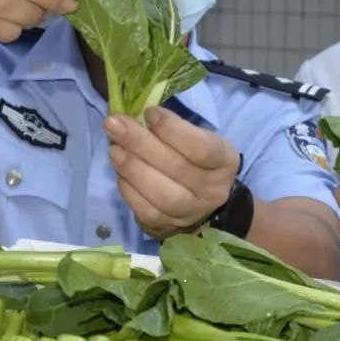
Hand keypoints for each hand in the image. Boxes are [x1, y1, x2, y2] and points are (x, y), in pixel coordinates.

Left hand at [105, 107, 239, 239]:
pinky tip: (119, 171)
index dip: (172, 130)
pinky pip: (146, 211)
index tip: (149, 113)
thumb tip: (133, 113)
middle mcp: (213, 190)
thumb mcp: (195, 136)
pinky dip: (129, 189)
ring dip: (133, 169)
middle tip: (115, 124)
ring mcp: (192, 212)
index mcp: (224, 161)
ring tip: (114, 149)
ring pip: (162, 195)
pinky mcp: (168, 227)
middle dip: (141, 143)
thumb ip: (170, 126)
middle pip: (178, 169)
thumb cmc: (193, 158)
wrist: (198, 199)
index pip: (202, 148)